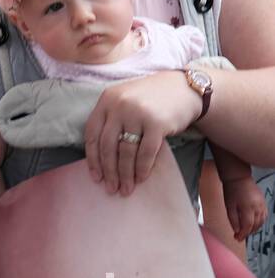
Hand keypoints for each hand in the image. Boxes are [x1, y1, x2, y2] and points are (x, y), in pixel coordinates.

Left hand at [84, 71, 201, 197]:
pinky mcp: (156, 123)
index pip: (92, 134)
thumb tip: (101, 160)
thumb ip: (111, 120)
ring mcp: (137, 113)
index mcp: (107, 99)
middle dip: (109, 171)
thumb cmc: (151, 99)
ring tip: (126, 189)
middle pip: (107, 146)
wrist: (185, 88)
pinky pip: (145, 152)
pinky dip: (142, 168)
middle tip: (111, 189)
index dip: (92, 158)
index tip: (96, 177)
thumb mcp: (125, 100)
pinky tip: (141, 178)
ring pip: (126, 152)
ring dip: (125, 174)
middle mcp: (119, 105)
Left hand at [222, 175, 266, 241]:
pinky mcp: (264, 202)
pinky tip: (253, 223)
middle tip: (240, 235)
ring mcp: (262, 204)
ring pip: (261, 222)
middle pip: (255, 225)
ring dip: (254, 228)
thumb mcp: (228, 206)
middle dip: (248, 232)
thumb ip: (233, 220)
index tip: (238, 238)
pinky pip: (264, 216)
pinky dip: (259, 222)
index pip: (248, 226)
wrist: (238, 178)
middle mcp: (257, 206)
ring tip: (246, 230)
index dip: (243, 234)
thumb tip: (237, 230)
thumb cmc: (232, 190)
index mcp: (248, 207)